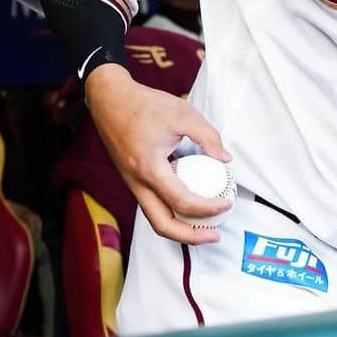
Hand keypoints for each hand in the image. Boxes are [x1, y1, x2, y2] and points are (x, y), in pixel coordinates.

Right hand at [85, 64, 232, 244]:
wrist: (111, 99)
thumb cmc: (145, 105)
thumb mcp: (184, 114)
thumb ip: (208, 137)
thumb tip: (225, 159)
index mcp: (149, 168)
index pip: (181, 201)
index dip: (207, 209)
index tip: (225, 204)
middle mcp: (137, 182)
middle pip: (161, 225)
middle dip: (189, 237)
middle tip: (213, 236)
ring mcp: (132, 183)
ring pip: (154, 218)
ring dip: (179, 227)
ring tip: (204, 226)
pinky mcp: (132, 179)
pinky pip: (152, 204)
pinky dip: (171, 211)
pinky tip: (190, 203)